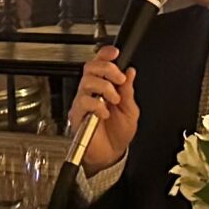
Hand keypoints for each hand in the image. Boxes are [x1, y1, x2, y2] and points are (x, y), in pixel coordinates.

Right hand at [67, 49, 139, 172]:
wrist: (112, 154)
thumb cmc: (118, 134)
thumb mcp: (130, 110)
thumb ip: (128, 91)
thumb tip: (130, 72)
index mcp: (105, 87)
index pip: (101, 64)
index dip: (106, 55)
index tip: (115, 53)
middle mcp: (92, 92)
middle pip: (91, 68)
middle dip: (107, 69)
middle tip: (118, 79)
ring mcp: (84, 103)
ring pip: (86, 82)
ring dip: (104, 87)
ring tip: (114, 100)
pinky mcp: (78, 115)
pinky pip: (83, 102)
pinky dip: (97, 105)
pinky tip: (105, 113)